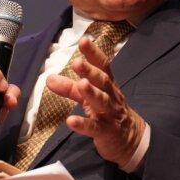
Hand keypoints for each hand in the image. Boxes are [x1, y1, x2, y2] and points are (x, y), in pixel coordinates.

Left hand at [45, 36, 145, 167]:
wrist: (130, 139)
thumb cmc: (108, 112)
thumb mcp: (89, 98)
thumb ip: (70, 87)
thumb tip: (49, 78)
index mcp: (108, 85)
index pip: (103, 66)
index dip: (94, 53)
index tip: (84, 40)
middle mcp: (111, 96)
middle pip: (102, 82)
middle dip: (90, 71)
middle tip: (77, 62)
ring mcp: (110, 115)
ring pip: (102, 102)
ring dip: (91, 93)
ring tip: (81, 84)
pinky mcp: (106, 132)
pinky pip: (95, 128)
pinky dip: (83, 125)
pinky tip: (71, 121)